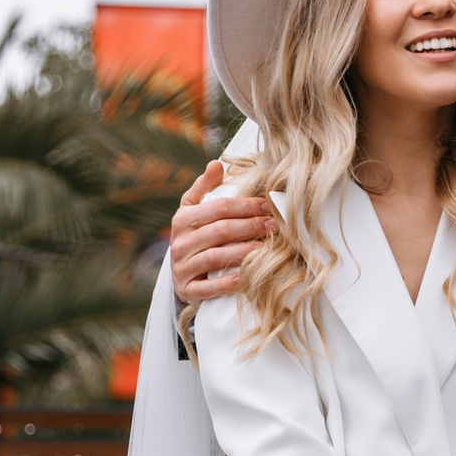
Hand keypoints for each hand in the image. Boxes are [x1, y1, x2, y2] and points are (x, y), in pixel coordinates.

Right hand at [170, 159, 274, 306]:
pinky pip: (208, 287)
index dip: (246, 205)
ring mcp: (182, 267)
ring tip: (267, 247)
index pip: (219, 207)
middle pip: (221, 231)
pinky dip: (228, 282)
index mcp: (183, 219)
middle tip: (276, 225)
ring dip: (244, 252)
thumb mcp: (193, 209)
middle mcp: (180, 243)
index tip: (268, 205)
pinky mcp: (186, 291)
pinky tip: (247, 277)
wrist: (180, 274)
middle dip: (251, 226)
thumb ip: (205, 187)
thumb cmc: (194, 236)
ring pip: (216, 257)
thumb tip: (217, 164)